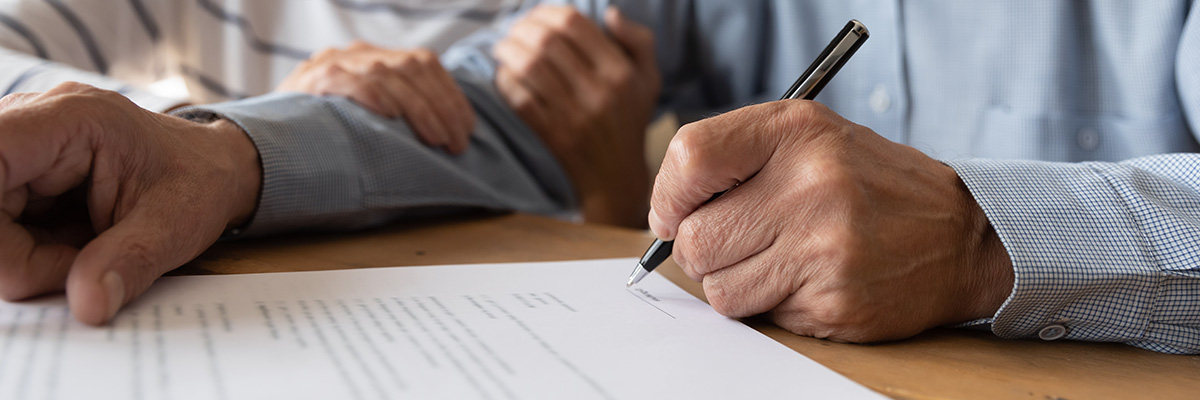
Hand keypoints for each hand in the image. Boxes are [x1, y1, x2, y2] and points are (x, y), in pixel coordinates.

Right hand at [0, 82, 260, 324]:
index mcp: (72, 118)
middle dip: (15, 255)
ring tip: (85, 253)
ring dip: (23, 256)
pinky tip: (71, 246)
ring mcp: (19, 146)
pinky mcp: (14, 174)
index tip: (21, 268)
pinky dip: (26, 252)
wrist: (210, 168)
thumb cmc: (198, 182)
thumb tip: (87, 306)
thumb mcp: (176, 225)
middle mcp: (33, 120)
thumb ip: (130, 262)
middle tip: (79, 270)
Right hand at [276, 41, 474, 153]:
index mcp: (375, 57)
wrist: (260, 136)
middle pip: (413, 68)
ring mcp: (334, 62)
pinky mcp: (313, 78)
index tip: (468, 128)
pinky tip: (392, 116)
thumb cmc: (323, 134)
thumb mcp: (365, 116)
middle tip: (458, 143)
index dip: (451, 95)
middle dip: (442, 107)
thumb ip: (398, 114)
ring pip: (388, 74)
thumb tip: (448, 138)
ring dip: (419, 109)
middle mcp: (357, 53)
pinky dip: (374, 96)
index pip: (425, 64)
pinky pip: (350, 80)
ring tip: (437, 139)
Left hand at [494, 6, 659, 227]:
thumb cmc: (629, 120)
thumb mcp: (648, 79)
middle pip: (547, 41)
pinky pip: (520, 98)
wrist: (616, 177)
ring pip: (529, 67)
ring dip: (508, 51)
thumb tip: (610, 12)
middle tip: (513, 29)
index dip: (547, 12)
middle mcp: (598, 92)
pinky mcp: (553, 134)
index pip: (574, 24)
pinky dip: (506, 81)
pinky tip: (504, 74)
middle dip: (522, 28)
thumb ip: (638, 41)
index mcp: (620, 72)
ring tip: (502, 47)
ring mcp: (574, 115)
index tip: (537, 15)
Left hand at [648, 100, 1013, 342]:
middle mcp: (811, 185)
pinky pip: (759, 316)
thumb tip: (665, 215)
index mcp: (797, 132)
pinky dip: (771, 305)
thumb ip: (733, 158)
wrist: (962, 234)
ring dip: (734, 283)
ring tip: (777, 261)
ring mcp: (824, 247)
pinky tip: (807, 281)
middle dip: (700, 250)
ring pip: (718, 288)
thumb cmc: (869, 184)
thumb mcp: (808, 138)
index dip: (668, 195)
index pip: (690, 158)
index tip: (675, 213)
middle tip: (734, 243)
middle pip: (695, 238)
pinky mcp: (834, 300)